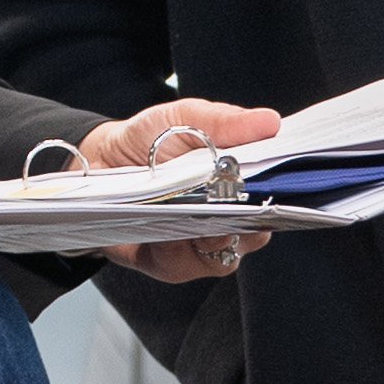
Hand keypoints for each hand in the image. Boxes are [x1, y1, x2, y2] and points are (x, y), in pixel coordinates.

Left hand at [82, 94, 284, 284]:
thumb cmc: (149, 141)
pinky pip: (188, 264)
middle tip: (241, 199)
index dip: (288, 191)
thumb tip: (269, 121)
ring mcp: (204, 243)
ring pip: (228, 252)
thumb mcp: (182, 119)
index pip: (279, 193)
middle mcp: (229, 217)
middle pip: (260, 229)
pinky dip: (181, 249)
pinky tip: (169, 230)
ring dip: (217, 235)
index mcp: (241, 181)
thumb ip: (222, 122)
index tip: (287, 182)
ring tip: (203, 213)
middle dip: (253, 217)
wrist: (95, 165)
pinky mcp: (175, 264)